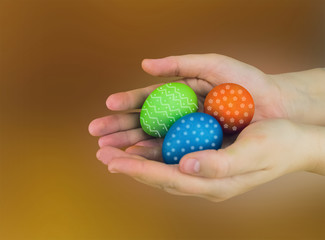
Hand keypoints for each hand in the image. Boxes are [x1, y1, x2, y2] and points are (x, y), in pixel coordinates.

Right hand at [89, 54, 286, 159]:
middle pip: (145, 122)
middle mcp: (180, 115)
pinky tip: (136, 159)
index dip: (127, 103)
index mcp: (181, 94)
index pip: (148, 99)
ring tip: (107, 151)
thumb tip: (144, 65)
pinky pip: (172, 153)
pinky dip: (153, 156)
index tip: (108, 106)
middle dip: (120, 128)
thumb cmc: (245, 82)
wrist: (274, 104)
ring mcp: (188, 133)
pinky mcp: (199, 148)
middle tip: (96, 134)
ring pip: (154, 140)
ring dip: (130, 145)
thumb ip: (179, 64)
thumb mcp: (212, 65)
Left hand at [96, 119, 323, 201]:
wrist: (293, 141)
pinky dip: (152, 151)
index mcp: (214, 183)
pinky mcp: (204, 159)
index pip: (168, 178)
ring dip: (136, 158)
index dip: (139, 170)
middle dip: (130, 165)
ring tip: (112, 149)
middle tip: (103, 153)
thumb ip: (221, 164)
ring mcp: (203, 170)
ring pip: (161, 166)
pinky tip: (138, 143)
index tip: (114, 160)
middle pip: (158, 175)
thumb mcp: (254, 152)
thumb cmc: (278, 145)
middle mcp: (204, 180)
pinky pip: (172, 157)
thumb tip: (187, 165)